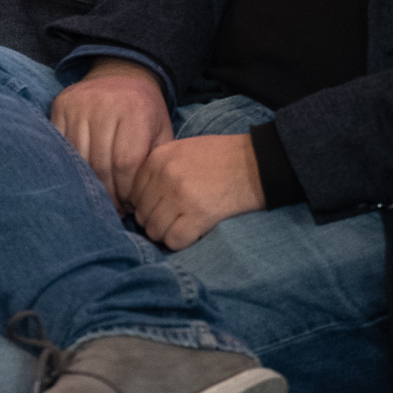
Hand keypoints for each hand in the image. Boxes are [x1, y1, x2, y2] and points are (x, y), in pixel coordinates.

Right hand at [51, 57, 173, 207]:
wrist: (123, 74)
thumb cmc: (145, 112)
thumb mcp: (161, 131)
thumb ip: (154, 162)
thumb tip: (144, 200)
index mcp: (136, 111)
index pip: (125, 163)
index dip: (125, 190)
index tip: (128, 205)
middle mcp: (105, 104)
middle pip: (100, 164)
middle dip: (107, 192)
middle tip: (113, 208)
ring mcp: (79, 104)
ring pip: (78, 158)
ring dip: (88, 183)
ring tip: (99, 196)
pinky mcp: (61, 105)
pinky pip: (60, 144)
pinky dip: (70, 165)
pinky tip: (81, 177)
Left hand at [130, 134, 262, 251]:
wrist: (258, 162)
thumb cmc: (222, 157)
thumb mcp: (183, 150)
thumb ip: (158, 170)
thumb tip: (137, 200)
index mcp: (158, 158)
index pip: (134, 194)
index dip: (147, 205)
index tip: (162, 208)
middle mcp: (164, 175)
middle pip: (142, 214)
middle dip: (156, 221)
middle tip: (176, 220)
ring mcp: (180, 196)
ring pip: (154, 231)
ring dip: (168, 234)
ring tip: (185, 226)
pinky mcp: (198, 215)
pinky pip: (174, 241)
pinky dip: (182, 242)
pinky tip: (195, 232)